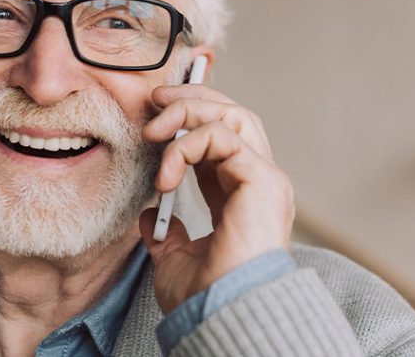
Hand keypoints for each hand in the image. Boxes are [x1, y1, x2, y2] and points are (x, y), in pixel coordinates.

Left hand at [138, 84, 294, 313]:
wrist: (222, 314)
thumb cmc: (206, 296)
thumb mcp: (175, 257)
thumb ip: (167, 232)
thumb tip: (148, 216)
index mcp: (240, 195)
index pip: (222, 137)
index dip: (190, 119)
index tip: (154, 118)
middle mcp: (258, 181)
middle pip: (233, 114)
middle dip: (192, 100)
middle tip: (155, 101)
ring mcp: (265, 178)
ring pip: (233, 115)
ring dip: (188, 112)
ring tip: (154, 131)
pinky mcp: (263, 179)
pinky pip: (223, 137)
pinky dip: (188, 146)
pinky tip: (166, 175)